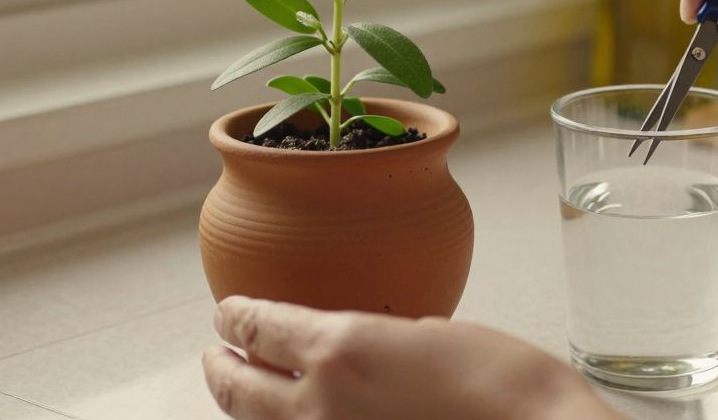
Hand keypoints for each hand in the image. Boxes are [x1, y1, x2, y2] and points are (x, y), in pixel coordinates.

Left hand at [202, 296, 619, 419]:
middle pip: (239, 389)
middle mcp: (320, 406)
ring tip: (241, 390)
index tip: (228, 310)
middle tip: (216, 354)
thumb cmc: (501, 379)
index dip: (236, 316)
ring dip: (244, 406)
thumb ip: (373, 339)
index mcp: (339, 349)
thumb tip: (352, 350)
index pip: (259, 328)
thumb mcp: (429, 331)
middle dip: (220, 368)